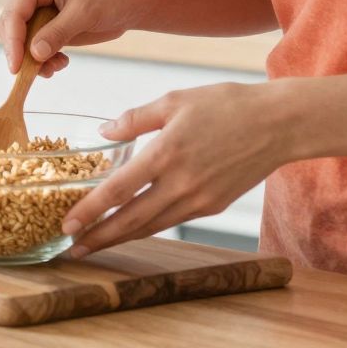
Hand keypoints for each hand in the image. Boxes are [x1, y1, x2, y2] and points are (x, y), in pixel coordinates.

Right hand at [0, 0, 141, 79]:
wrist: (131, 1)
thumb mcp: (83, 14)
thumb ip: (57, 33)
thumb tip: (33, 54)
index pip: (14, 14)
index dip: (13, 42)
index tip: (16, 68)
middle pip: (10, 28)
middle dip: (22, 52)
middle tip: (40, 71)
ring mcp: (36, 9)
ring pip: (19, 40)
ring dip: (33, 58)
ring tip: (56, 67)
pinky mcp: (45, 25)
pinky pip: (32, 46)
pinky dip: (42, 59)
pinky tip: (60, 62)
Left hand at [59, 82, 288, 256]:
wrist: (279, 124)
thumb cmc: (226, 105)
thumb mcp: (175, 100)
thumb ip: (135, 118)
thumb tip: (103, 130)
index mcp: (167, 153)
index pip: (119, 190)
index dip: (90, 210)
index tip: (67, 223)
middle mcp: (182, 183)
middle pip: (131, 220)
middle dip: (98, 237)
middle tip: (70, 247)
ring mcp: (199, 199)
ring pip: (151, 226)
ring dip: (119, 238)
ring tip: (93, 244)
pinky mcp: (213, 207)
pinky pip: (172, 221)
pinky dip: (147, 228)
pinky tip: (130, 230)